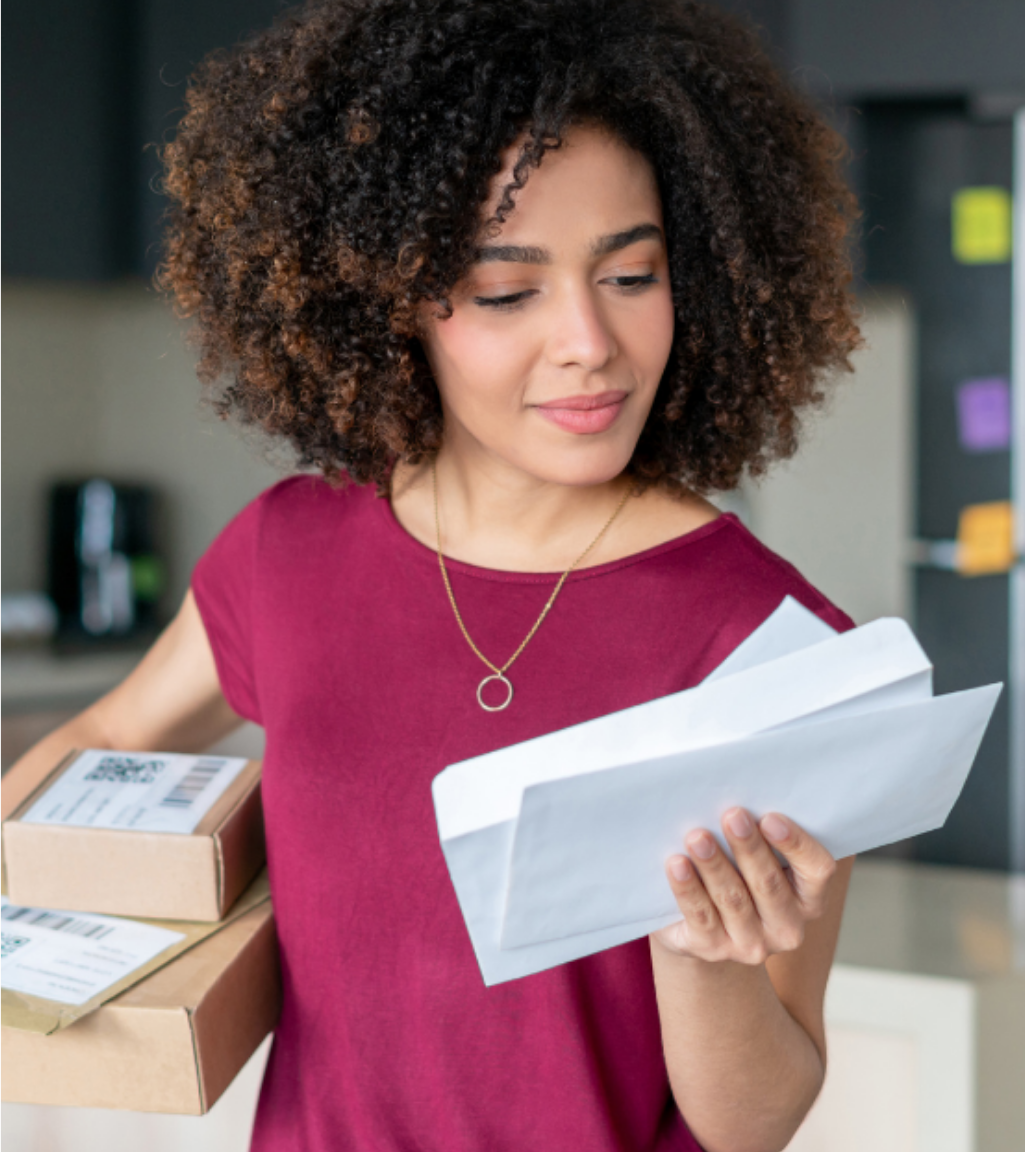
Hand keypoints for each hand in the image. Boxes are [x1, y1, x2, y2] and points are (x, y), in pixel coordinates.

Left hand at [650, 810, 837, 964]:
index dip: (797, 844)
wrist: (699, 927)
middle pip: (769, 883)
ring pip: (733, 899)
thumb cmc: (736, 874)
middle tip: (732, 815)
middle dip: (749, 847)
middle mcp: (786, 926)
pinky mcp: (711, 949)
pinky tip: (676, 864)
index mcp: (808, 898)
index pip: (817, 870)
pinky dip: (688, 888)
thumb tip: (748, 786)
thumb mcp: (757, 857)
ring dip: (715, 865)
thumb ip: (763, 831)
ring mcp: (750, 943)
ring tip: (697, 837)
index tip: (770, 817)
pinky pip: (700, 916)